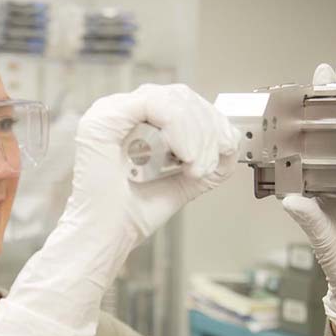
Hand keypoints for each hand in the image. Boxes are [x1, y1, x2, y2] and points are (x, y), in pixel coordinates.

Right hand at [70, 83, 239, 247]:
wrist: (107, 238)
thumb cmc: (131, 216)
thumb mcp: (183, 182)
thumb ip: (208, 162)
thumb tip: (232, 144)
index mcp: (134, 121)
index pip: (182, 101)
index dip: (211, 120)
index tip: (225, 149)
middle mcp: (120, 112)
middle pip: (181, 96)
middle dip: (208, 129)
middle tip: (208, 164)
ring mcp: (109, 112)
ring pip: (172, 99)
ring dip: (198, 133)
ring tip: (196, 166)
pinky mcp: (104, 119)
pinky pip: (154, 105)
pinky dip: (180, 128)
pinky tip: (185, 155)